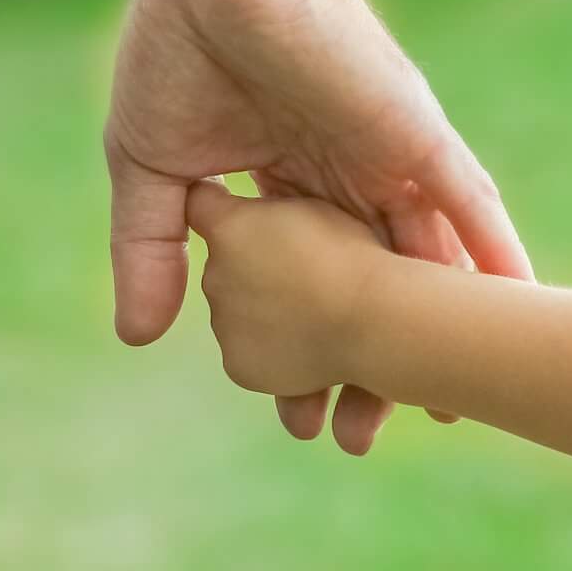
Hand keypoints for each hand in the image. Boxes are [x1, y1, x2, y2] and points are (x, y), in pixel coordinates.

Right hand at [105, 0, 531, 452]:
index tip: (301, 420)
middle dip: (374, 365)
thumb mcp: (156, 173)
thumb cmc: (176, 48)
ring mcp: (390, 155)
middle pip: (377, 289)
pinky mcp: (414, 131)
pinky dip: (493, 253)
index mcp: (295, 185)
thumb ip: (154, 250)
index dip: (308, 354)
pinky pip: (467, 200)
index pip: (314, 287)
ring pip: (429, 260)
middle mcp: (354, 177)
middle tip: (366, 438)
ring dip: (442, 330)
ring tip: (454, 405)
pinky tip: (518, 305)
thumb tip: (139, 337)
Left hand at [186, 183, 386, 396]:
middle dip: (255, 271)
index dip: (217, 209)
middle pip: (225, 267)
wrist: (372, 319)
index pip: (199, 205)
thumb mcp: (316, 209)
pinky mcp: (238, 365)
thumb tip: (256, 221)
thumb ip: (275, 212)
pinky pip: (249, 353)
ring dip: (266, 313)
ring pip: (238, 313)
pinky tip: (309, 342)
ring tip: (315, 313)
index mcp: (230, 229)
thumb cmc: (354, 255)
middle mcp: (213, 275)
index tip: (235, 215)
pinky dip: (273, 350)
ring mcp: (223, 325)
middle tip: (305, 275)